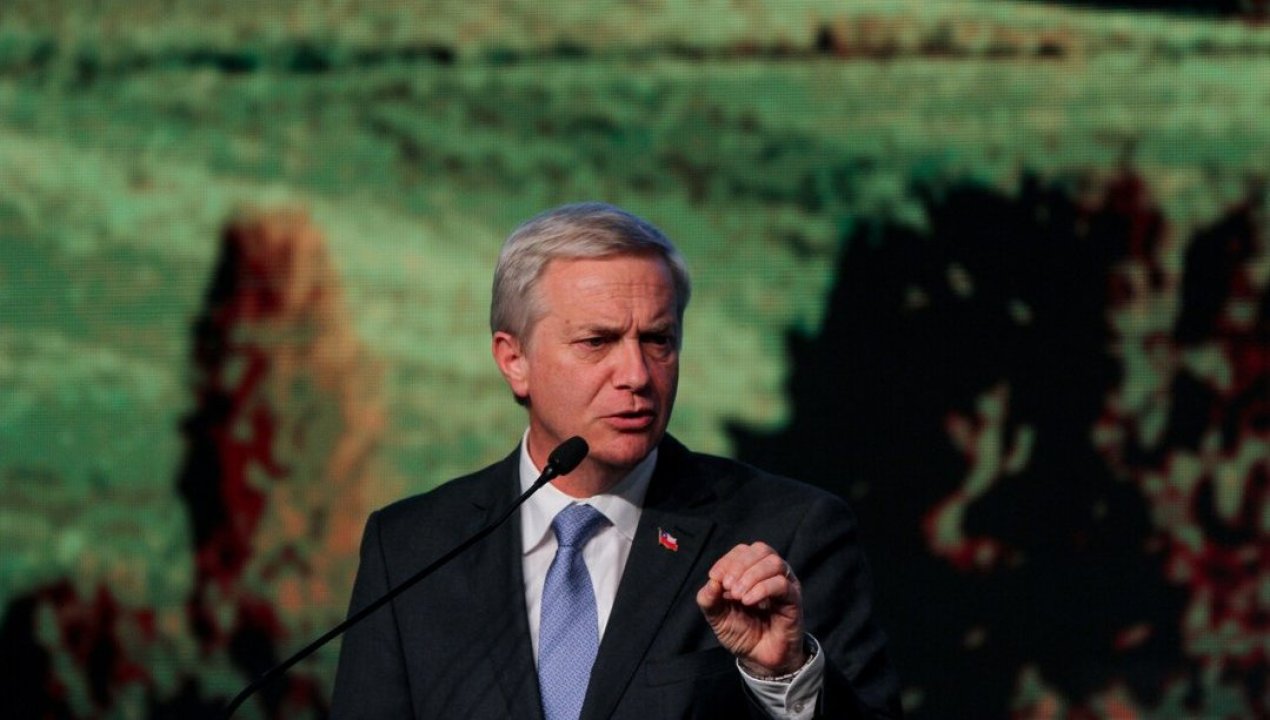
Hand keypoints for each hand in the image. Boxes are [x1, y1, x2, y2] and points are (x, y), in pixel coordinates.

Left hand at [696, 542, 806, 676]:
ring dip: (751, 576)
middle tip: (728, 587)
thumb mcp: (717, 616)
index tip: (715, 578)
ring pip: (773, 562)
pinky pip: (782, 584)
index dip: (727, 560)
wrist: (760, 660)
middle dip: (739, 565)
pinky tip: (749, 602)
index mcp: (751, 572)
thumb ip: (709, 598)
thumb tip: (711, 582)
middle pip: (760, 550)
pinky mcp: (793, 600)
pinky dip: (762, 589)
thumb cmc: (741, 634)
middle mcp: (769, 574)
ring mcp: (784, 585)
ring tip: (739, 596)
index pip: (743, 551)